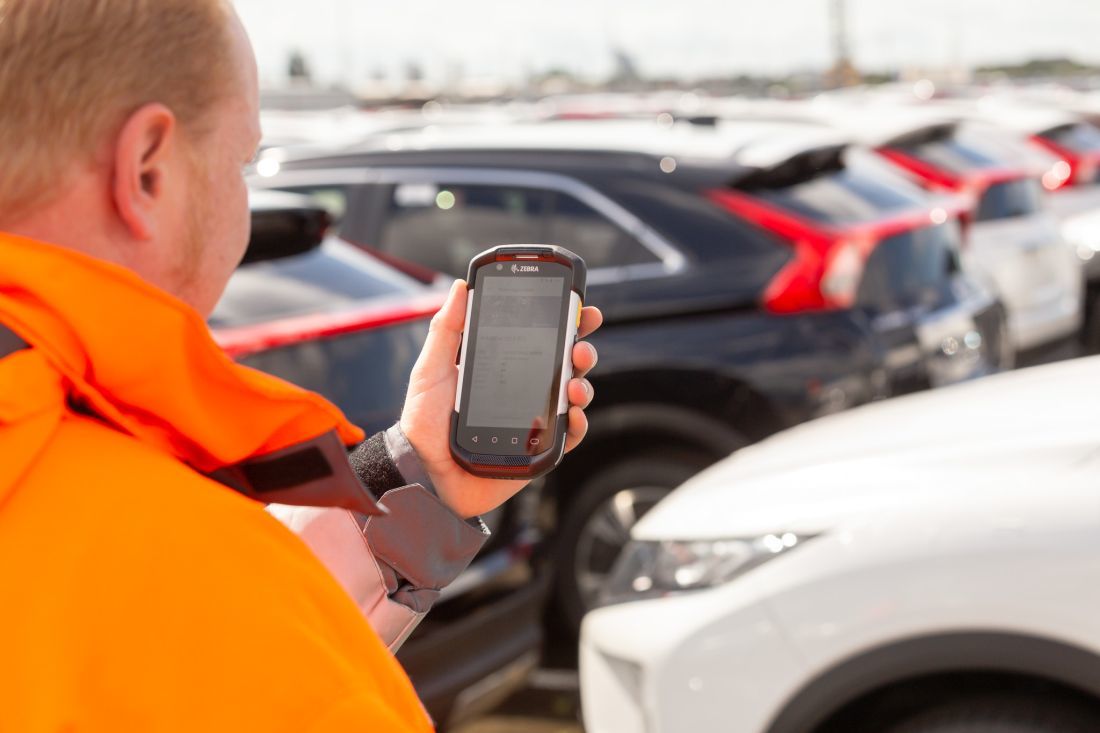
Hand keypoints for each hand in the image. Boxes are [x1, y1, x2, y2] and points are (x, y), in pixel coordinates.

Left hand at [400, 280, 602, 518]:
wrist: (423, 471)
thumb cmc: (423, 423)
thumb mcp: (430, 369)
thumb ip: (446, 329)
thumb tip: (460, 287)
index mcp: (502, 368)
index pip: (541, 340)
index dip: (565, 323)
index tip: (581, 308)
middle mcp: (523, 392)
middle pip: (565, 365)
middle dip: (582, 351)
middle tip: (580, 347)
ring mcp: (533, 420)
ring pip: (572, 396)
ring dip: (583, 385)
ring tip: (574, 385)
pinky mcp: (537, 449)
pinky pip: (568, 435)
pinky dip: (578, 423)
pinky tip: (573, 413)